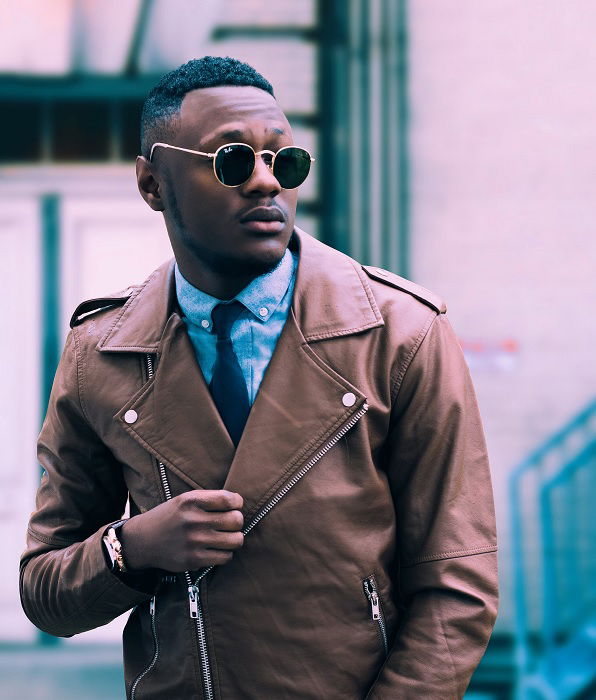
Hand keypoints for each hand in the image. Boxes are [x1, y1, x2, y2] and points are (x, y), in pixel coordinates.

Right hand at [119, 490, 243, 571]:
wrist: (143, 541)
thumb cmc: (170, 517)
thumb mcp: (185, 499)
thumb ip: (209, 499)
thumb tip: (239, 504)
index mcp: (191, 501)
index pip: (229, 500)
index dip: (237, 502)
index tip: (234, 505)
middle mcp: (193, 520)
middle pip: (236, 520)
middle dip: (237, 521)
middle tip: (230, 522)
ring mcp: (194, 542)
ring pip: (235, 540)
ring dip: (234, 538)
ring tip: (227, 536)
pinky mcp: (193, 560)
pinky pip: (225, 557)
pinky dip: (226, 553)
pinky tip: (218, 548)